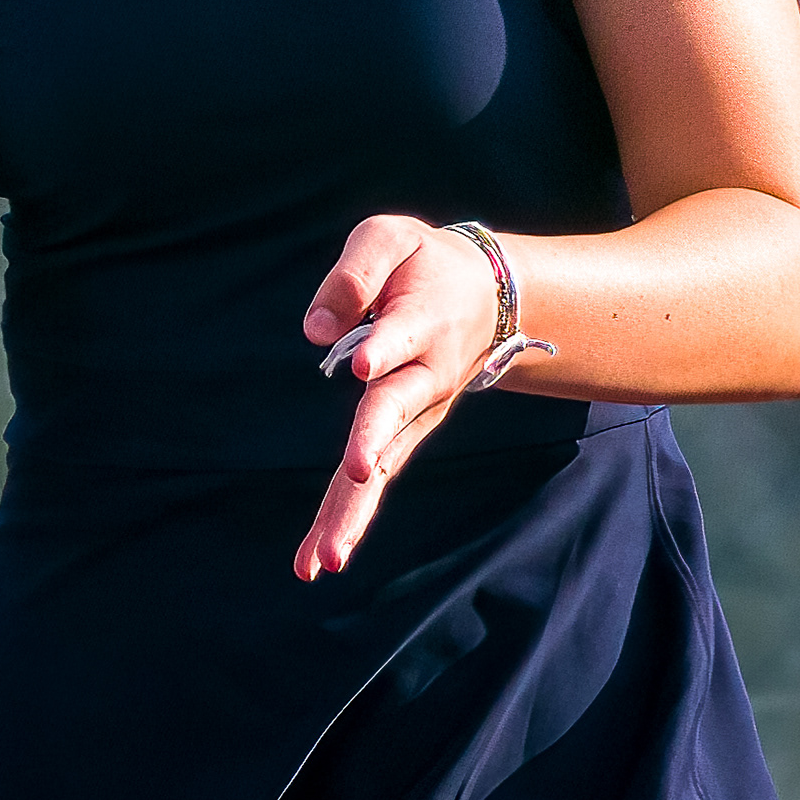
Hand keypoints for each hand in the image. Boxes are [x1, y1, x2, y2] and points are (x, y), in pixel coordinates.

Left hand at [291, 215, 510, 579]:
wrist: (484, 296)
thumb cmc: (423, 263)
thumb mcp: (390, 237)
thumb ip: (354, 273)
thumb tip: (315, 332)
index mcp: (420, 322)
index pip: (399, 335)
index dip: (381, 345)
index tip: (362, 360)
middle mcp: (422, 377)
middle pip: (393, 412)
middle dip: (372, 441)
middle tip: (357, 470)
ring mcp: (415, 414)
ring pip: (382, 466)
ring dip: (352, 511)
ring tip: (323, 559)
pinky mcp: (401, 436)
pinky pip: (372, 481)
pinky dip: (345, 519)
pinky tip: (317, 562)